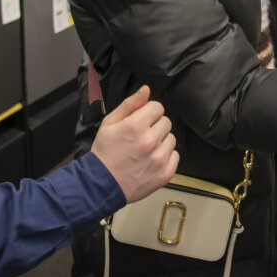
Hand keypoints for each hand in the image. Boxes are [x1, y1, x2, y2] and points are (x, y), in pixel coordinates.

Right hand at [91, 85, 178, 202]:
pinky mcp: (165, 173)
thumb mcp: (109, 123)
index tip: (142, 120)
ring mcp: (159, 158)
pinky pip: (175, 156)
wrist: (101, 185)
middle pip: (166, 121)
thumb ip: (130, 104)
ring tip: (145, 150)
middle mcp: (150, 141)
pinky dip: (165, 157)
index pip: (158, 107)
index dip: (148, 112)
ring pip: (171, 138)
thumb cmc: (104, 155)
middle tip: (141, 137)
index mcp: (136, 125)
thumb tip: (146, 90)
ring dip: (161, 142)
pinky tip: (150, 160)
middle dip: (154, 126)